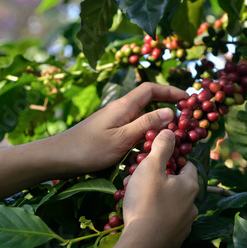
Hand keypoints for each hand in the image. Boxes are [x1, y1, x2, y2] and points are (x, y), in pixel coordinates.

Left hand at [53, 83, 187, 174]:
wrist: (59, 158)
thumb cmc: (89, 149)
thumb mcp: (122, 138)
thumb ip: (146, 124)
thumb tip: (171, 112)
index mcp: (124, 106)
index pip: (151, 89)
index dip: (170, 91)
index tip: (187, 99)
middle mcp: (120, 110)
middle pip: (148, 101)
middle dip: (167, 106)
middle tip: (184, 118)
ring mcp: (114, 121)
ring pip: (142, 117)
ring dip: (158, 122)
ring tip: (173, 134)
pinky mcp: (110, 133)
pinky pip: (134, 129)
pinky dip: (146, 134)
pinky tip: (150, 147)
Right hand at [122, 129, 198, 247]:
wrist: (141, 245)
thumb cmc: (146, 202)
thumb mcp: (151, 167)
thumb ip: (162, 147)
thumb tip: (170, 131)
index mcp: (190, 186)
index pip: (187, 165)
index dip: (173, 159)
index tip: (157, 160)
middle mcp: (193, 205)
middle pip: (177, 185)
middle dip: (159, 180)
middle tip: (139, 179)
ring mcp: (185, 224)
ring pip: (170, 204)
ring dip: (156, 198)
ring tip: (135, 197)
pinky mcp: (175, 239)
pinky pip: (165, 221)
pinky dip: (155, 216)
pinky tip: (140, 216)